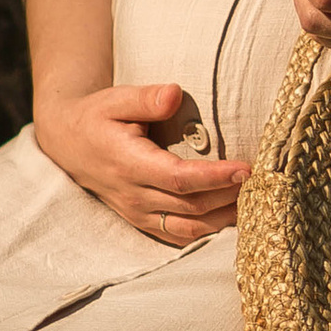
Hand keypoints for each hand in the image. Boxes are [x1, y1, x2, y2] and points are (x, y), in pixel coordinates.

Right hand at [32, 78, 248, 241]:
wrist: (67, 143)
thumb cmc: (97, 116)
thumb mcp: (115, 98)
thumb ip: (145, 98)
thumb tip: (175, 94)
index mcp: (128, 164)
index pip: (178, 179)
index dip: (214, 178)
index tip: (246, 168)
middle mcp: (133, 196)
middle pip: (191, 207)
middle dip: (230, 197)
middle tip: (264, 181)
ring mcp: (137, 213)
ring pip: (188, 229)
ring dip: (223, 220)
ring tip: (256, 201)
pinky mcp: (142, 222)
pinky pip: (179, 237)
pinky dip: (208, 233)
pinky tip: (233, 219)